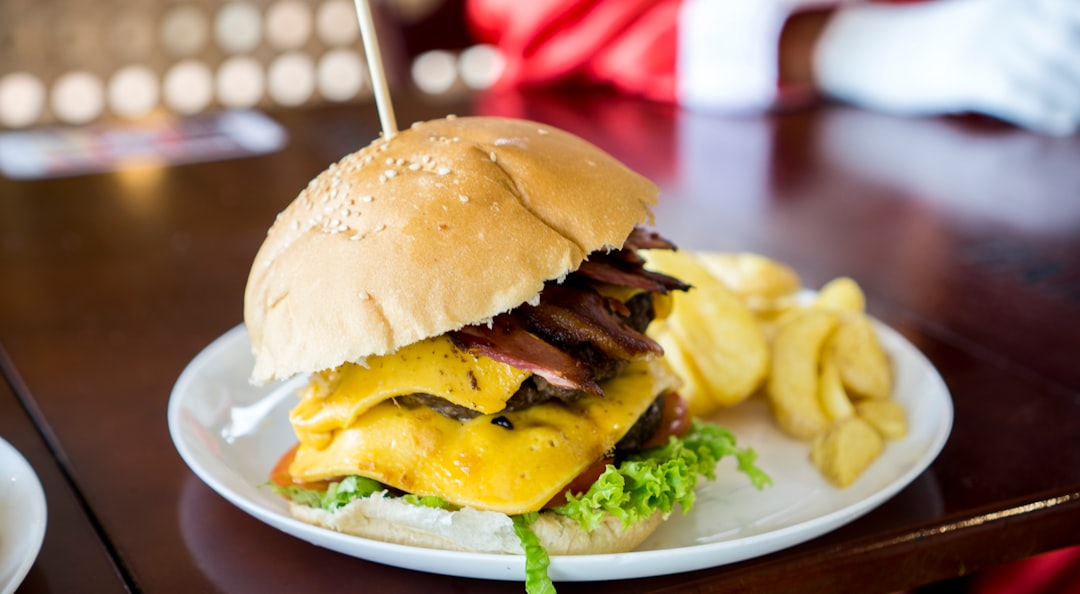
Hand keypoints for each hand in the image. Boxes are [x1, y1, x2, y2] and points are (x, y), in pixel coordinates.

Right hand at [814, 0, 1079, 134]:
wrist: (870, 53)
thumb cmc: (924, 42)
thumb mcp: (976, 19)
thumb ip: (1016, 26)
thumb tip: (1059, 53)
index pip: (1066, 12)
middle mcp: (1000, 15)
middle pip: (1064, 42)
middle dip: (1079, 68)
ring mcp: (982, 44)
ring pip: (1045, 73)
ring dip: (1071, 95)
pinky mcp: (965, 75)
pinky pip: (1017, 96)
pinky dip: (1043, 111)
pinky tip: (1061, 122)